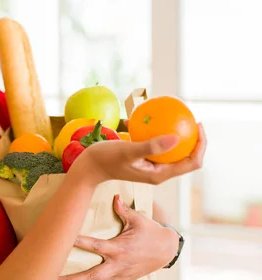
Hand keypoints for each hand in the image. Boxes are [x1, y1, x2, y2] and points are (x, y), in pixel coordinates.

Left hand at [59, 195, 178, 279]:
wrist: (167, 250)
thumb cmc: (151, 232)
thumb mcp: (138, 219)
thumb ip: (123, 210)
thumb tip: (114, 197)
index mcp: (118, 248)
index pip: (94, 245)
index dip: (79, 242)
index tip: (65, 240)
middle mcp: (117, 264)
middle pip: (92, 275)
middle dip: (74, 278)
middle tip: (56, 276)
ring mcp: (120, 274)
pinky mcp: (123, 279)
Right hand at [70, 123, 206, 185]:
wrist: (89, 166)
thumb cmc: (106, 159)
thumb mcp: (128, 151)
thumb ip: (152, 146)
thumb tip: (177, 137)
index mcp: (160, 174)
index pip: (192, 162)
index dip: (201, 145)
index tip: (198, 125)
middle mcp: (159, 172)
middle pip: (186, 156)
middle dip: (193, 138)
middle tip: (191, 118)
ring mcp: (152, 165)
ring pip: (172, 149)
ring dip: (176, 134)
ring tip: (177, 115)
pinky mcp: (143, 158)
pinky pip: (157, 144)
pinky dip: (157, 132)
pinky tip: (151, 117)